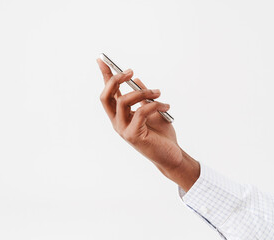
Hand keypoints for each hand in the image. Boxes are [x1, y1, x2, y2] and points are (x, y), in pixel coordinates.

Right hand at [97, 59, 199, 190]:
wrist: (171, 155)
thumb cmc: (161, 134)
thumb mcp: (152, 110)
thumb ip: (143, 97)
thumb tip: (137, 80)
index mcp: (120, 115)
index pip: (109, 92)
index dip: (104, 76)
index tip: (102, 59)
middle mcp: (117, 122)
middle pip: (106, 96)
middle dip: (115, 80)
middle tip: (130, 72)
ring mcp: (123, 129)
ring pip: (123, 102)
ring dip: (142, 92)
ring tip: (158, 92)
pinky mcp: (132, 135)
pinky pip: (140, 112)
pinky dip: (154, 105)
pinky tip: (166, 106)